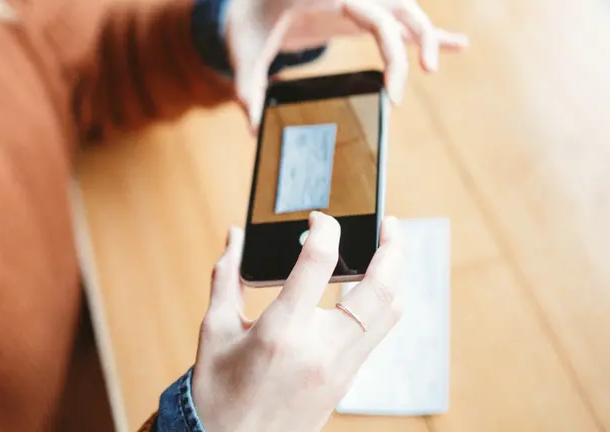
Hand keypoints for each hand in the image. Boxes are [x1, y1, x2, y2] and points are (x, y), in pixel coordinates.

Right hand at [191, 213, 403, 431]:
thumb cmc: (217, 390)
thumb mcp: (215, 329)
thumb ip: (227, 276)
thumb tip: (236, 235)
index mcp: (281, 331)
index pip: (319, 262)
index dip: (325, 228)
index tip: (319, 218)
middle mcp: (320, 350)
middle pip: (379, 289)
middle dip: (392, 248)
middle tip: (389, 223)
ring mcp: (339, 370)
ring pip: (389, 314)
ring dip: (394, 279)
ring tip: (386, 254)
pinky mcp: (346, 383)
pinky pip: (377, 335)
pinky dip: (379, 306)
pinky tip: (366, 292)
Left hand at [224, 0, 468, 125]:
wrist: (251, 6)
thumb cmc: (247, 22)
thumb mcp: (240, 51)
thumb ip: (246, 84)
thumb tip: (252, 124)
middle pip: (385, 11)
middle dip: (397, 50)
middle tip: (396, 93)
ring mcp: (355, 5)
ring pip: (401, 14)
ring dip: (422, 38)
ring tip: (431, 70)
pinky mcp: (360, 20)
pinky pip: (400, 26)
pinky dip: (427, 35)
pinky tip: (458, 44)